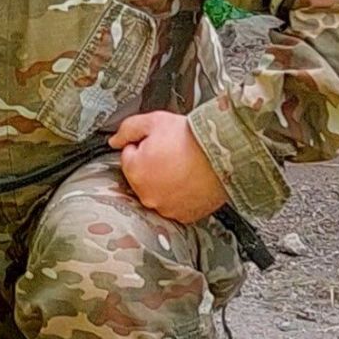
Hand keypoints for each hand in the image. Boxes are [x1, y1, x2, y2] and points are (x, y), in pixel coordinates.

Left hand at [108, 111, 228, 223]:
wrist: (224, 155)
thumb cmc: (191, 138)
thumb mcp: (154, 122)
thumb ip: (127, 130)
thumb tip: (114, 140)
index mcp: (134, 171)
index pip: (129, 155)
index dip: (144, 145)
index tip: (160, 142)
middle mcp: (146, 194)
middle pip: (142, 175)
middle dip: (153, 164)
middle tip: (173, 153)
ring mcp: (165, 207)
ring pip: (158, 191)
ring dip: (166, 181)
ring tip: (184, 167)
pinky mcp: (183, 216)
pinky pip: (175, 204)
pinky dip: (181, 195)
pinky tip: (190, 181)